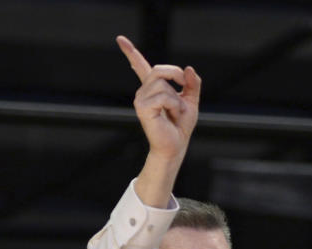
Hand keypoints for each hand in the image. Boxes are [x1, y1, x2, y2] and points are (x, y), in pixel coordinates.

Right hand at [116, 35, 200, 164]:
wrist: (176, 146)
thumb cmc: (181, 126)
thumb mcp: (191, 101)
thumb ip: (192, 84)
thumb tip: (189, 68)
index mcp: (153, 88)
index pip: (140, 66)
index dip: (131, 52)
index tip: (120, 39)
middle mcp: (143, 92)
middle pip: (160, 69)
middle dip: (177, 76)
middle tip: (184, 93)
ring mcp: (140, 99)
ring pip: (163, 83)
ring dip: (177, 98)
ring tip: (175, 112)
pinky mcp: (142, 107)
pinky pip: (164, 95)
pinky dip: (174, 105)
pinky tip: (171, 116)